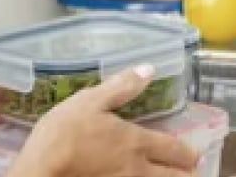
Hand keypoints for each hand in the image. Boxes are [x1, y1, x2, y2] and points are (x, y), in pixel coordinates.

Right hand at [8, 65, 199, 176]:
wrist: (42, 170)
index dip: (189, 153)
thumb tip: (149, 69)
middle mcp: (138, 169)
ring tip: (167, 175)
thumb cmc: (64, 132)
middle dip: (185, 174)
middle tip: (187, 170)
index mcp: (137, 142)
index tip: (194, 154)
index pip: (176, 150)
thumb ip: (121, 87)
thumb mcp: (89, 101)